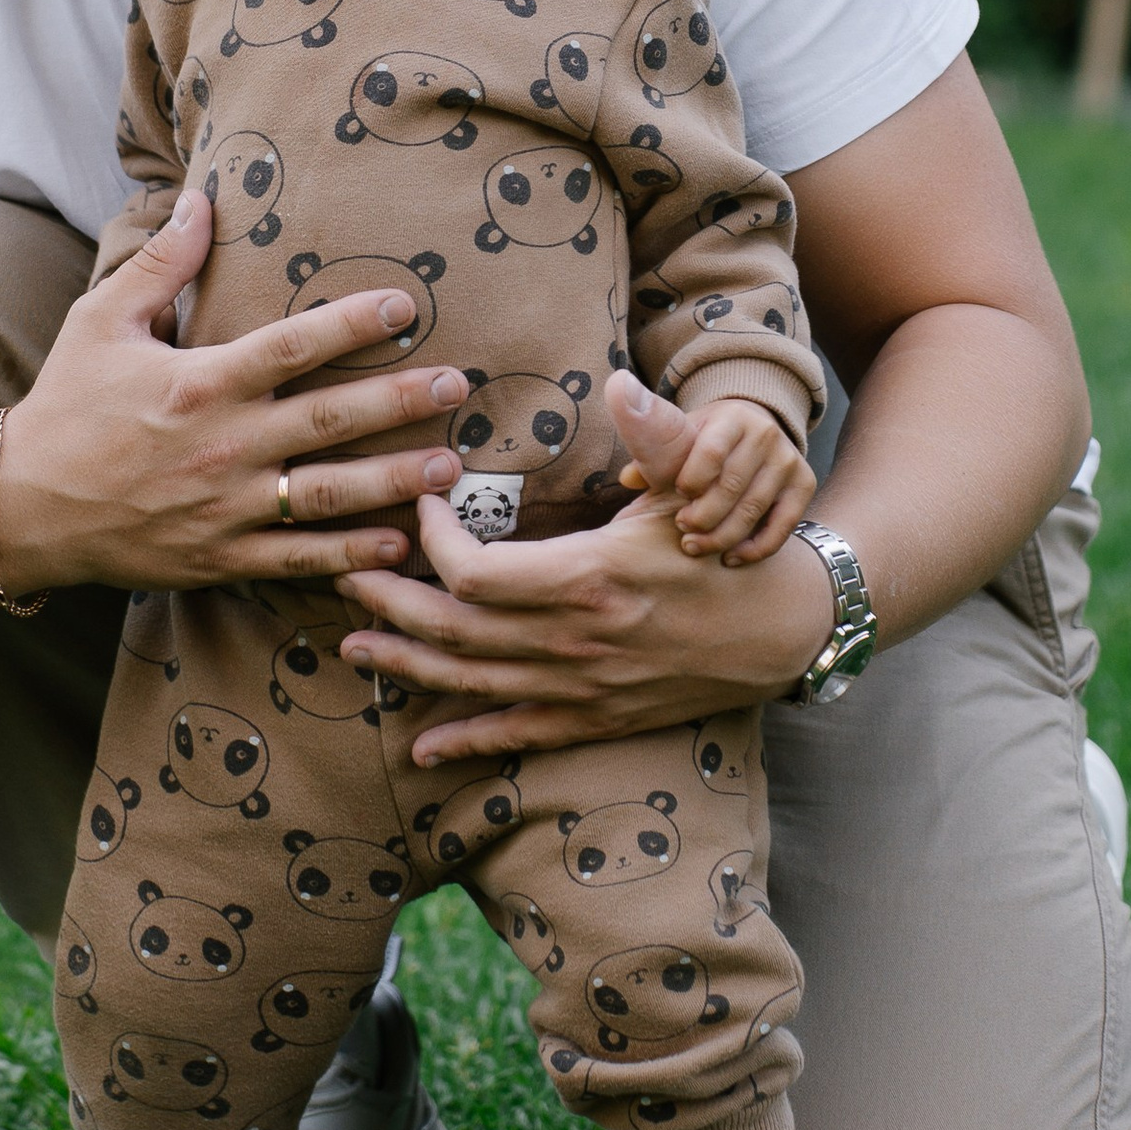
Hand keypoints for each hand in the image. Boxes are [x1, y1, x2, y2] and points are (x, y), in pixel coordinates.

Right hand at [0, 188, 470, 597]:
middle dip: (398, 401)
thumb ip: (159, 264)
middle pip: (327, 420)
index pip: (290, 346)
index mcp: (198, 384)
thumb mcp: (100, 320)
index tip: (406, 306)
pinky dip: (350, 556)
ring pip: (326, 496)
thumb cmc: (65, 405)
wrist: (21, 507)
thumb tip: (200, 199)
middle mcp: (220, 447)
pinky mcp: (219, 559)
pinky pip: (296, 559)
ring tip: (449, 467)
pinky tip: (399, 544)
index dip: (351, 323)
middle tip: (456, 386)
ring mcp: (223, 509)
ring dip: (392, 481)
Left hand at [336, 485, 836, 764]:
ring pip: (472, 686)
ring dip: (406, 668)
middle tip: (344, 573)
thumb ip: (656, 437)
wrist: (786, 632)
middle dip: (390, 605)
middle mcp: (577, 643)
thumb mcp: (697, 488)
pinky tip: (419, 746)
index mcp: (590, 580)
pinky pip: (516, 735)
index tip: (423, 504)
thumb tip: (623, 383)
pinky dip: (464, 741)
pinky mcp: (596, 717)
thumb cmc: (731, 551)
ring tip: (355, 647)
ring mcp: (583, 688)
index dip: (434, 542)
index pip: (476, 574)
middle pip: (454, 634)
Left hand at [609, 372, 816, 561]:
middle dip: (703, 515)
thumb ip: (652, 455)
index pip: (712, 451)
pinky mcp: (804, 484)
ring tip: (695, 546)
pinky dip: (756, 548)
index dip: (692, 480)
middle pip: (732, 486)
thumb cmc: (703, 442)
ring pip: (754, 510)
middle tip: (683, 529)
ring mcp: (789, 460)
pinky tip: (731, 558)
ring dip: (722, 537)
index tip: (677, 494)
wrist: (750, 434)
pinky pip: (783, 526)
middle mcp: (766, 433)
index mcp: (732, 417)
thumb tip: (628, 478)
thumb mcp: (679, 438)